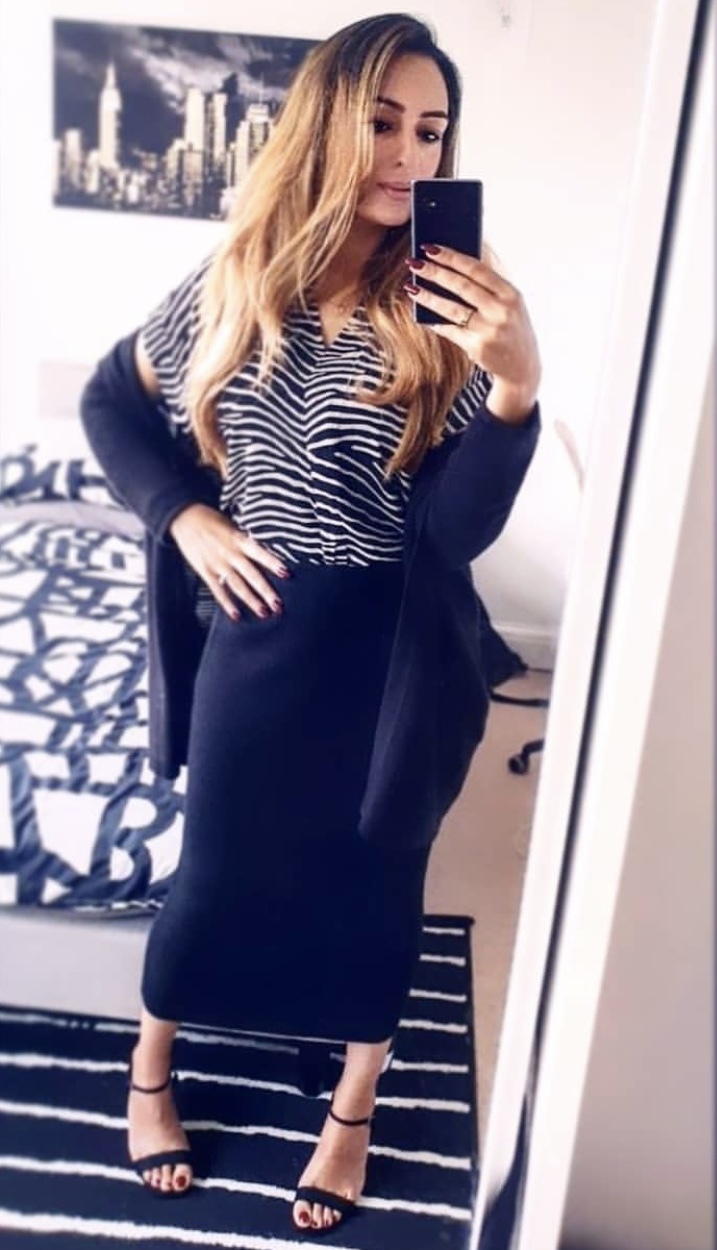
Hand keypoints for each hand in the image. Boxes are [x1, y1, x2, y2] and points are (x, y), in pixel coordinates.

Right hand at [169, 503, 288, 619]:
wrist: (185, 517)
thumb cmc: (212, 521)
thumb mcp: (232, 526)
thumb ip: (246, 542)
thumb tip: (263, 556)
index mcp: (239, 540)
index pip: (260, 553)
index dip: (273, 563)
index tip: (287, 574)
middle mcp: (230, 553)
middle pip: (252, 575)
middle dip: (266, 591)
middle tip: (278, 605)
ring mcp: (217, 563)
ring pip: (237, 585)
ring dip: (251, 600)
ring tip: (264, 612)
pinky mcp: (205, 571)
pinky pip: (218, 590)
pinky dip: (227, 604)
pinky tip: (236, 615)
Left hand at [405, 246, 540, 420]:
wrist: (522, 367)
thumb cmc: (510, 328)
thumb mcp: (509, 304)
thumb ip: (488, 285)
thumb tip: (452, 264)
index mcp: (510, 294)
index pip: (477, 269)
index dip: (452, 257)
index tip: (430, 247)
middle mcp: (501, 311)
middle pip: (461, 286)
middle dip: (435, 272)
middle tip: (414, 262)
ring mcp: (489, 330)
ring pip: (451, 308)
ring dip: (428, 296)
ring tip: (411, 287)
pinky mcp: (477, 347)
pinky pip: (450, 330)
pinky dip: (434, 321)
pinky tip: (421, 314)